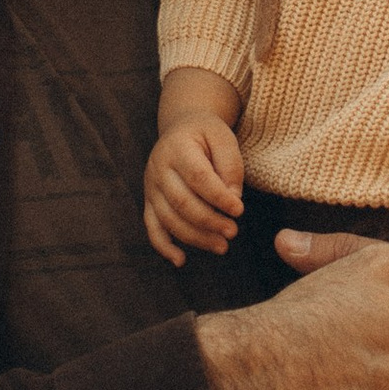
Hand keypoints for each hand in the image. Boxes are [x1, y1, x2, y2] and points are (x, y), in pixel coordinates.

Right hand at [144, 115, 246, 265]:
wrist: (181, 128)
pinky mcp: (149, 201)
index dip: (218, 197)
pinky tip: (181, 260)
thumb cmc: (207, 135)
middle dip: (209, 221)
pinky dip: (164, 247)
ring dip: (195, 237)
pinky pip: (152, 227)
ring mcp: (151, 187)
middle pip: (182, 202)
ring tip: (222, 247)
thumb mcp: (224, 138)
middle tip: (233, 232)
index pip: (198, 177)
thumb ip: (231, 166)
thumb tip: (233, 200)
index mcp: (177, 148)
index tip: (239, 210)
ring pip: (169, 218)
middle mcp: (158, 168)